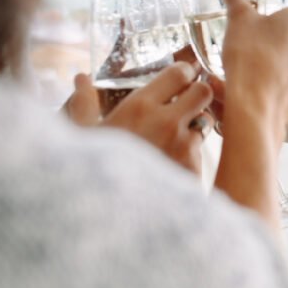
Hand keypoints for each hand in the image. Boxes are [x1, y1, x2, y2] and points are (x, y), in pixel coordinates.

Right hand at [65, 63, 213, 174]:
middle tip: (187, 101)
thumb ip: (84, 103)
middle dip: (198, 93)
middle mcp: (167, 122)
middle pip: (204, 91)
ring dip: (196, 123)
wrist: (109, 215)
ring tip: (177, 134)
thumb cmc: (91, 172)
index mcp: (139, 107)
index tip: (181, 77)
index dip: (184, 72)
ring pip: (206, 121)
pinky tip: (174, 160)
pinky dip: (191, 152)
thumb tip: (81, 78)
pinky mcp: (192, 168)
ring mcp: (183, 146)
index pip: (179, 73)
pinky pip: (201, 150)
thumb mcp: (82, 135)